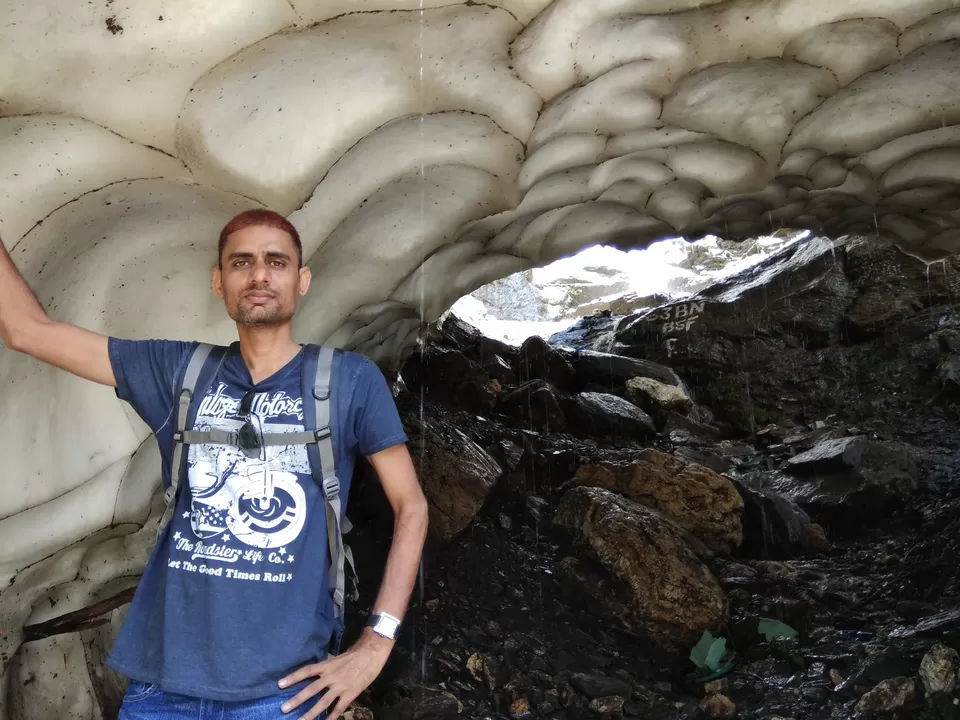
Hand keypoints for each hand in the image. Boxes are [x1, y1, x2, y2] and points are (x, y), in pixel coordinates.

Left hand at [278, 629, 392, 718]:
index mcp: (327, 666)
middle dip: (297, 700)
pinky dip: (331, 717)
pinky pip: (338, 708)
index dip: (293, 677)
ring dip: (310, 713)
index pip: (306, 671)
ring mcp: (340, 686)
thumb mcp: (337, 658)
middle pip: (311, 689)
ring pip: (322, 702)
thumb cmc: (355, 654)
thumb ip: (327, 665)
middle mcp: (330, 676)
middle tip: (284, 708)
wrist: (371, 653)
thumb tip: (317, 669)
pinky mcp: (350, 694)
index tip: (279, 684)